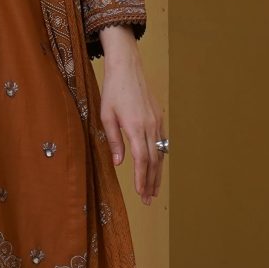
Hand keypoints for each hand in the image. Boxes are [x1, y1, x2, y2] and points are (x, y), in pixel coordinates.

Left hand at [96, 28, 165, 203]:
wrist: (127, 68)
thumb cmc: (113, 90)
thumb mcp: (106, 115)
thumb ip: (114, 140)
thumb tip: (119, 163)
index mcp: (136, 127)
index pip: (142, 160)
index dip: (142, 179)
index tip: (142, 194)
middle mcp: (150, 126)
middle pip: (154, 161)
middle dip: (152, 182)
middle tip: (149, 199)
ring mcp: (157, 122)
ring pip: (160, 153)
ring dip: (157, 173)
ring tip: (154, 189)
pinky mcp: (159, 117)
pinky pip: (162, 142)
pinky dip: (160, 158)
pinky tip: (157, 167)